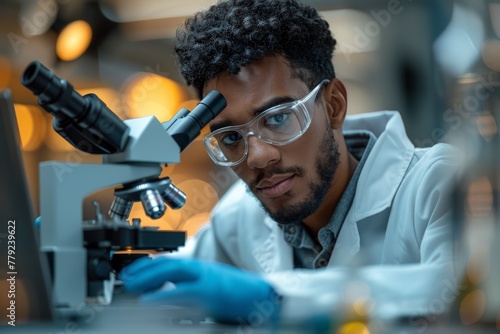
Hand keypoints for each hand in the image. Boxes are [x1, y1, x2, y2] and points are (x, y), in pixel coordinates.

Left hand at [119, 256, 281, 323]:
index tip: (132, 272)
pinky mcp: (211, 294)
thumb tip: (168, 295)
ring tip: (132, 286)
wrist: (264, 298)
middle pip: (168, 264)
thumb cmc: (239, 295)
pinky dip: (163, 296)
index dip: (148, 265)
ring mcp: (207, 280)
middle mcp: (202, 270)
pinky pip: (182, 293)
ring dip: (148, 279)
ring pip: (172, 273)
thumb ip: (192, 288)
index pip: (170, 261)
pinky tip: (148, 301)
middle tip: (126, 279)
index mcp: (201, 269)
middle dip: (144, 270)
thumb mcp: (212, 286)